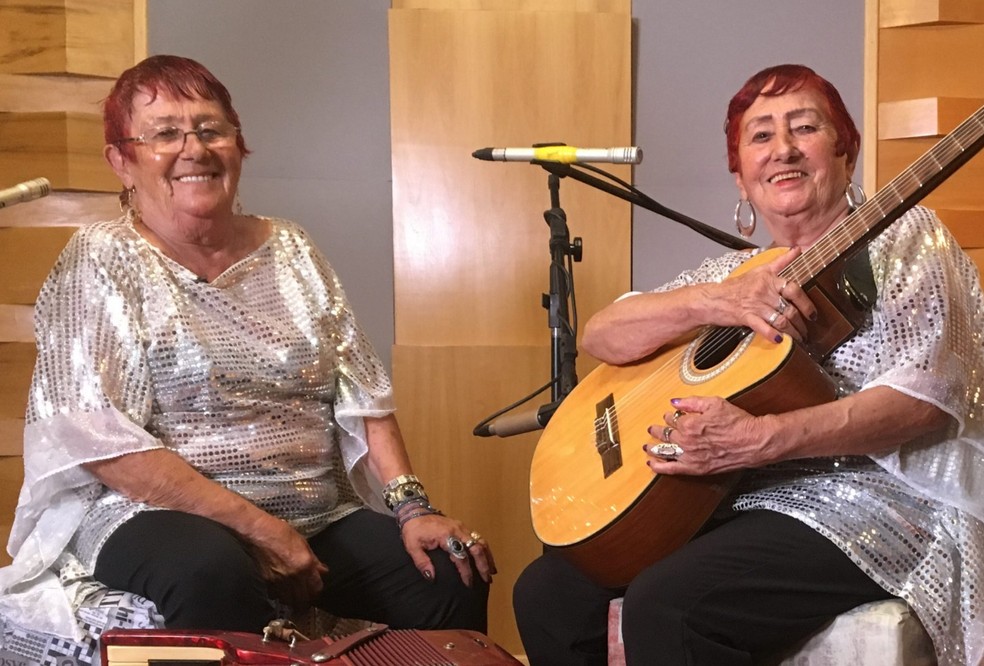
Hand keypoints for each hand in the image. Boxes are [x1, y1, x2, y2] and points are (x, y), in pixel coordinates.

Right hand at [246, 518, 328, 609]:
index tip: (316, 589)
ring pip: (289, 601)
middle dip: (306, 601)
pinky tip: (282, 591)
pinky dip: (280, 596)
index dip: (317, 590)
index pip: (316, 587)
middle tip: (307, 599)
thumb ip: (313, 560)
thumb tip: (322, 570)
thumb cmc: (281, 532)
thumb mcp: (303, 542)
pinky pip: (276, 596)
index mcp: (305, 564)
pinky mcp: (267, 582)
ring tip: (295, 598)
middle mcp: (293, 576)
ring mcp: (279, 581)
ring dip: (293, 601)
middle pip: (303, 599)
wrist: (258, 532)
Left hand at [400, 514, 496, 586]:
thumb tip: (431, 577)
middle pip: (476, 548)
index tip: (468, 584)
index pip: (461, 557)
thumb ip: (422, 562)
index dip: (466, 572)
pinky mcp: (462, 526)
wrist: (415, 511)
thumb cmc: (413, 530)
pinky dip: (484, 548)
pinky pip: (477, 537)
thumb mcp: (412, 547)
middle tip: (487, 579)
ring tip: (492, 571)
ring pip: (480, 541)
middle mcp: (457, 530)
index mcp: (446, 536)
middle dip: (483, 565)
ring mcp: (461, 527)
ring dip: (487, 556)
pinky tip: (486, 557)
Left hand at [644, 396, 774, 474]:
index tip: (671, 415)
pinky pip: (672, 469)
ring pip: (664, 451)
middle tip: (653, 428)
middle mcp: (686, 441)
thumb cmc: (737, 422)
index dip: (670, 416)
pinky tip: (651, 464)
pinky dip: (659, 467)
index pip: (672, 418)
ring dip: (653, 448)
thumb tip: (674, 402)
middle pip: (665, 434)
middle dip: (657, 430)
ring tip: (647, 446)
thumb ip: (691, 401)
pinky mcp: (696, 468)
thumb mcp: (715, 403)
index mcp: (689, 424)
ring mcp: (690, 456)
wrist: (753, 442)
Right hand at [716, 248, 814, 342]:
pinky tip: (779, 340)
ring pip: (780, 320)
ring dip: (792, 332)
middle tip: (807, 330)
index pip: (793, 289)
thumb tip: (797, 250)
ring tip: (798, 338)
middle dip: (802, 323)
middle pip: (789, 308)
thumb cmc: (736, 285)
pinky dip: (773, 335)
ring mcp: (755, 305)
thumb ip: (780, 261)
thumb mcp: (759, 270)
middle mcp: (763, 292)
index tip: (812, 313)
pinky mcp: (746, 317)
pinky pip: (763, 328)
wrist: (713, 298)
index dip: (806, 302)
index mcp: (768, 279)